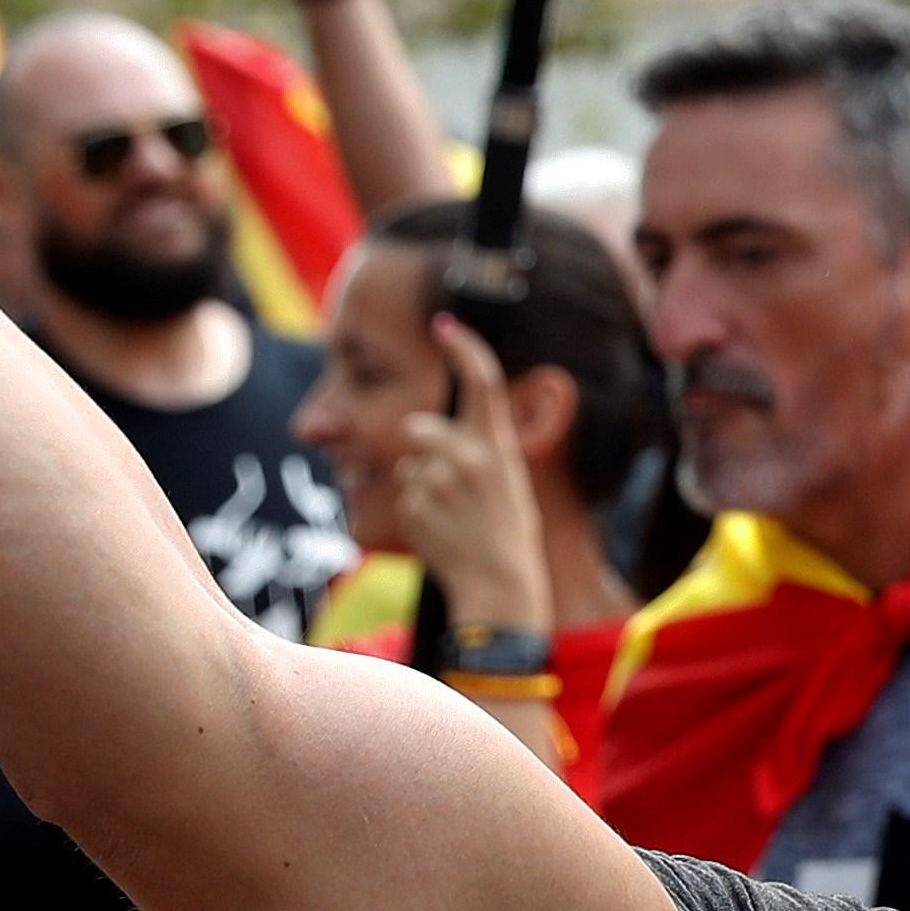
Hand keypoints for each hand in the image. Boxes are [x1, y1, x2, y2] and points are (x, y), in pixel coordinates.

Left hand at [399, 319, 549, 639]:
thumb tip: (427, 429)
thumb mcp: (508, 481)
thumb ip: (478, 448)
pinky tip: (441, 533)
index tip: (444, 323)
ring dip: (417, 486)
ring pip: (406, 467)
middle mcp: (470, 457)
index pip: (483, 380)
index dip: (464, 346)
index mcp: (499, 446)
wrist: (501, 587)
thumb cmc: (507, 533)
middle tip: (446, 486)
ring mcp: (440, 482)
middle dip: (420, 451)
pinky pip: (402, 498)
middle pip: (416, 430)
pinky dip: (415, 514)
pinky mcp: (416, 507)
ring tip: (448, 516)